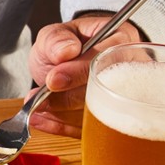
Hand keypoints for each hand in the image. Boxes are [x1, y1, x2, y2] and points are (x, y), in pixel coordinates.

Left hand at [27, 15, 143, 137]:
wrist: (63, 61)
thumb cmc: (66, 45)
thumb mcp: (55, 34)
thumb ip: (57, 39)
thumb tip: (66, 51)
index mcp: (121, 41)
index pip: (108, 61)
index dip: (78, 73)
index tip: (52, 80)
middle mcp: (129, 71)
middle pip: (103, 93)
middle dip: (66, 99)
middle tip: (39, 99)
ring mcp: (121, 98)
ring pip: (96, 116)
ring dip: (60, 115)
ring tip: (36, 107)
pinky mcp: (108, 119)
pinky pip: (88, 130)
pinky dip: (60, 127)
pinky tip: (41, 120)